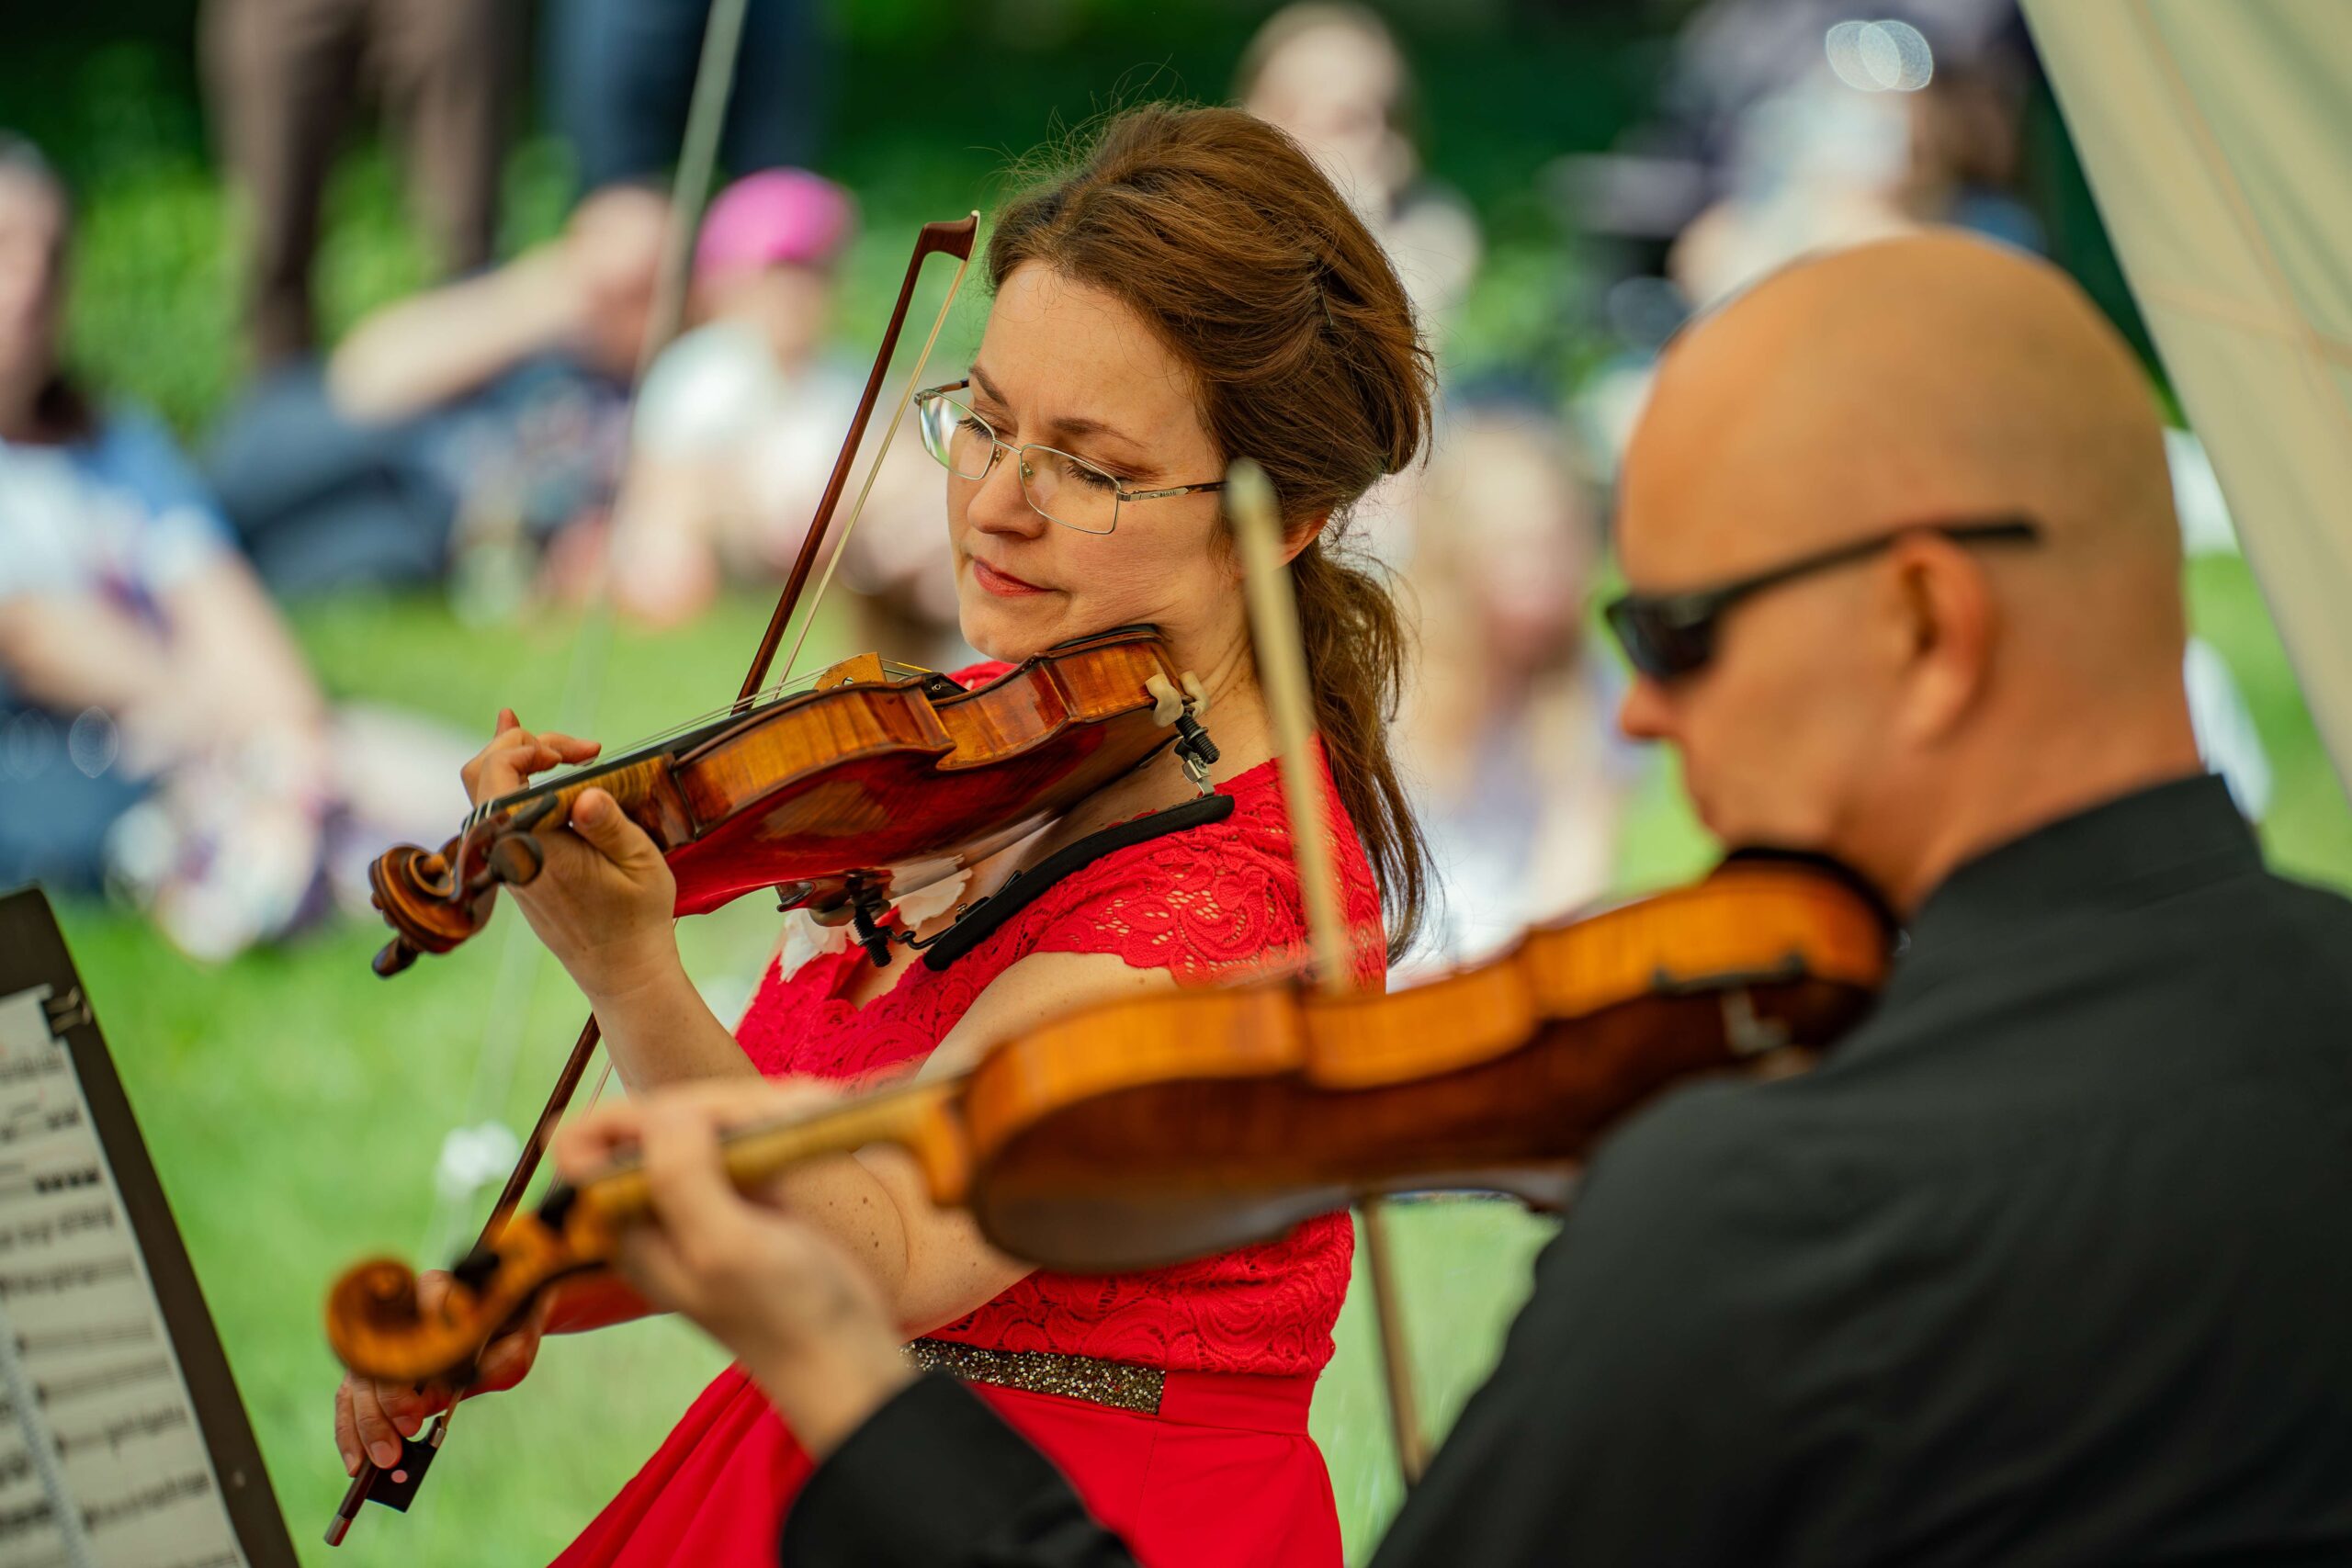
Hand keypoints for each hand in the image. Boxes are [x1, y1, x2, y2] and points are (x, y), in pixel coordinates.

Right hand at [332, 1270, 545, 1474]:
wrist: (506, 1320)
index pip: (420, 1307)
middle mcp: (403, 1309)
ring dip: (364, 1427)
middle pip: (379, 1358)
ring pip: (358, 1382)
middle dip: (385, 1406)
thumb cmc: (512, 1330)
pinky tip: (357, 1461)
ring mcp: (382, 1339)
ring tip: (378, 1463)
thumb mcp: (516, 1347)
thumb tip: (428, 1401)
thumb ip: (489, 1366)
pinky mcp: (373, 1366)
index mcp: (442, 1289)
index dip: (413, 1359)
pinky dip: (352, 1431)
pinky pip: (351, 1398)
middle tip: (398, 1445)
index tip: (420, 1405)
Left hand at [461, 708, 679, 1001]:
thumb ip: (610, 825)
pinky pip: (497, 816)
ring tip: (543, 741)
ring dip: (515, 761)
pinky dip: (514, 785)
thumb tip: (586, 793)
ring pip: (485, 795)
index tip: (580, 755)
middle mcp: (507, 853)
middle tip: (573, 749)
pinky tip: (535, 765)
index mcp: (533, 847)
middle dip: (521, 744)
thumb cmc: (637, 917)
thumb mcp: (640, 864)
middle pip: (481, 774)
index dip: (530, 747)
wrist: (621, 970)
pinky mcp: (514, 870)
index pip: (500, 775)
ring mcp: (505, 863)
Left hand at [554, 1081, 914, 1456]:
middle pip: (657, 1117)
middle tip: (780, 1115)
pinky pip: (748, 1134)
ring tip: (813, 1109)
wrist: (844, 1357)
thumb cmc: (786, 1316)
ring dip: (759, 1108)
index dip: (628, 1116)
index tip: (699, 1118)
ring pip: (707, 1118)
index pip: (583, 1143)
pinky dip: (781, 1121)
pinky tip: (817, 1115)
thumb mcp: (725, 1249)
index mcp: (626, 1226)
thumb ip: (682, 1177)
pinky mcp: (746, 1192)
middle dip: (718, 1106)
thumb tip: (668, 1108)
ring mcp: (701, 1199)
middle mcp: (653, 1208)